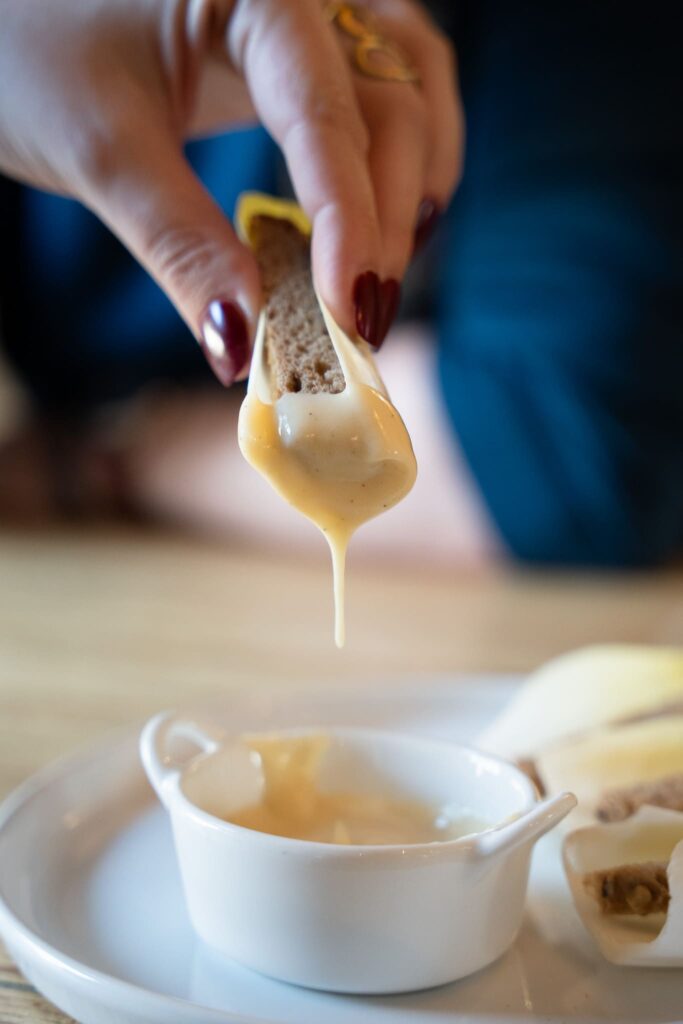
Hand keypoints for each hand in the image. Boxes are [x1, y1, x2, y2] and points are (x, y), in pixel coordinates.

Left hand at [0, 0, 461, 382]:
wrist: (2, 18)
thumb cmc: (26, 51)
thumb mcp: (100, 150)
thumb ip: (181, 245)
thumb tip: (242, 345)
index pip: (326, 113)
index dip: (349, 221)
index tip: (351, 313)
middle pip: (393, 100)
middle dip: (387, 219)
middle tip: (364, 322)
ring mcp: (304, 13)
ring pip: (409, 86)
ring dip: (411, 184)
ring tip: (386, 274)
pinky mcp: (296, 47)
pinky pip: (378, 94)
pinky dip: (391, 161)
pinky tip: (381, 218)